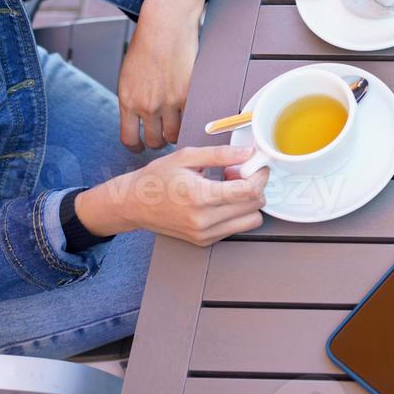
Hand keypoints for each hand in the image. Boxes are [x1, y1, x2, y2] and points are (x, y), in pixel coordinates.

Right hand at [74, 145, 267, 246]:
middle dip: (256, 187)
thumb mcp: (187, 157)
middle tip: (240, 174)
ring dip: (249, 203)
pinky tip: (220, 199)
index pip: (248, 191)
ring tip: (229, 187)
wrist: (133, 204)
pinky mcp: (204, 241)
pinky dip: (237, 213)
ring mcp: (204, 234)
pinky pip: (236, 228)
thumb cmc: (157, 178)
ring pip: (251, 221)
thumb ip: (221, 154)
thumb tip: (249, 152)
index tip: (257, 166)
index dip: (260, 176)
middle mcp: (204, 220)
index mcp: (200, 196)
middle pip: (254, 207)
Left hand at [118, 0, 204, 151]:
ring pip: (175, 135)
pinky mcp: (189, 95)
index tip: (141, 146)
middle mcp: (147, 105)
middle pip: (155, 141)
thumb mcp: (128, 77)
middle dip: (159, 140)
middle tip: (163, 134)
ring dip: (176, 133)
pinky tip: (188, 112)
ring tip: (177, 124)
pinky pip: (191, 119)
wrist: (165, 26)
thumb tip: (140, 119)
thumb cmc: (146, 46)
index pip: (129, 139)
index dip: (136, 146)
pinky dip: (190, 118)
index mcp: (128, 101)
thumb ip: (133, 100)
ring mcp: (169, 102)